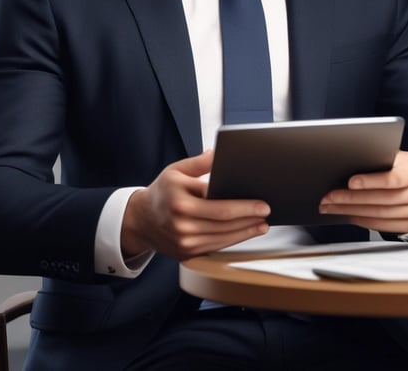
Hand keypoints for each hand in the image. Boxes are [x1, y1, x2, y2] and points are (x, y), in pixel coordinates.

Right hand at [122, 150, 269, 260]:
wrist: (140, 220)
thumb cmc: (162, 191)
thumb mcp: (176, 170)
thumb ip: (199, 163)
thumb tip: (219, 154)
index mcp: (180, 200)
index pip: (219, 205)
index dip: (244, 206)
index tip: (262, 203)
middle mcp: (182, 223)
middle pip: (224, 224)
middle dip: (250, 219)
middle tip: (267, 213)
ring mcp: (184, 241)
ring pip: (223, 238)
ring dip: (246, 232)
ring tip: (262, 225)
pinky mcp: (187, 252)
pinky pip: (215, 247)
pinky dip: (233, 240)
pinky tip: (244, 233)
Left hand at [318, 151, 407, 235]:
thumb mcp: (406, 160)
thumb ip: (385, 162)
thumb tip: (350, 162)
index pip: (395, 177)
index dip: (372, 181)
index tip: (350, 182)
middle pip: (385, 199)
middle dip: (353, 199)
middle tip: (330, 197)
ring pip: (385, 214)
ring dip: (355, 211)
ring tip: (333, 207)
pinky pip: (389, 226)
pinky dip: (367, 222)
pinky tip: (351, 216)